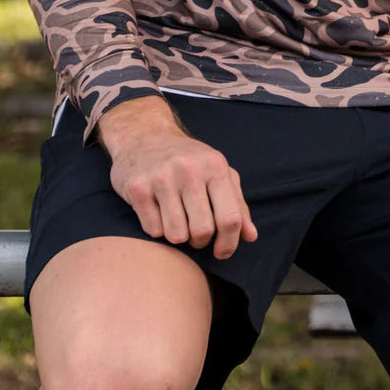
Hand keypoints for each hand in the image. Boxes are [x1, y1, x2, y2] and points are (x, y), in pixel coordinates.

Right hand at [97, 95, 257, 259]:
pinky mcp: (138, 188)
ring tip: (177, 220)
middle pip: (202, 230)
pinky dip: (157, 229)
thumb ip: (237, 204)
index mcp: (216, 167)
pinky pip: (153, 230)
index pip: (230, 217)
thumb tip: (251, 236)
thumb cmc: (189, 159)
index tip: (222, 252)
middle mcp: (190, 170)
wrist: (145, 136)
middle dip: (200, 242)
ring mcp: (162, 178)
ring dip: (178, 236)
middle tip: (196, 235)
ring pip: (176, 234)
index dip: (229, 243)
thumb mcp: (218, 172)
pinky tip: (158, 212)